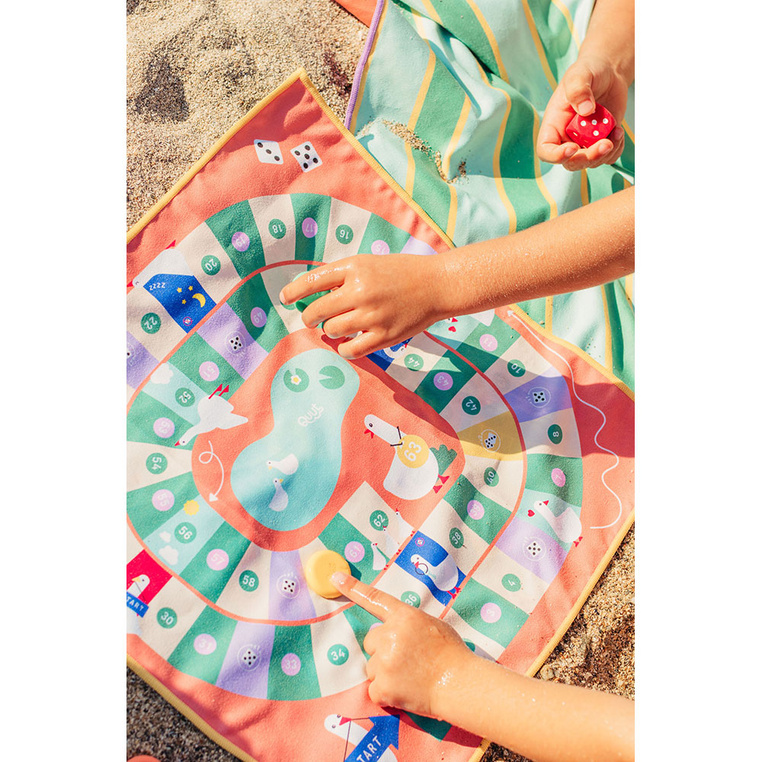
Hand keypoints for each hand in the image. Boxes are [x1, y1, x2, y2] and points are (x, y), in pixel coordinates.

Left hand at [278, 254, 444, 358]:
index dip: (293, 291)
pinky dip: (344, 349)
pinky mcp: (384, 336)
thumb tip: (311, 293)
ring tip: (338, 327)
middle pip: (317, 311)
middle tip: (313, 319)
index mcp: (355, 268)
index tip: (285, 298)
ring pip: (332, 330)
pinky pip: (350, 350)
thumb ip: (341, 276)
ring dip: (330, 330)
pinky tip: (348, 343)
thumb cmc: (400, 273)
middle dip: (309, 317)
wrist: (436, 285)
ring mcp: (372, 316)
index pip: (312, 280)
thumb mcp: (369, 264)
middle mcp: (361, 291)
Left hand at [330, 571, 473, 717]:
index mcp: (404, 617)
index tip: (336, 578)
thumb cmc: (451, 654)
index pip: (375, 598)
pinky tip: (405, 691)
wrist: (460, 684)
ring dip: (386, 673)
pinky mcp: (383, 686)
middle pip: (371, 641)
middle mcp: (390, 635)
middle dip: (383, 651)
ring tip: (411, 677)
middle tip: (407, 660)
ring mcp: (385, 661)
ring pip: (372, 667)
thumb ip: (407, 624)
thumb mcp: (431, 625)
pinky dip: (387, 694)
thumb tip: (395, 631)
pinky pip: (374, 690)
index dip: (353, 588)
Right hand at [537, 53, 628, 170]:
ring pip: (591, 163)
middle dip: (589, 157)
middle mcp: (567, 137)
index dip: (556, 156)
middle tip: (605, 143)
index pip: (546, 150)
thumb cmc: (588, 71)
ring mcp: (585, 142)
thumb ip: (578, 89)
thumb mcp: (580, 74)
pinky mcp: (601, 142)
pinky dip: (616, 150)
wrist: (608, 73)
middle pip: (571, 162)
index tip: (573, 148)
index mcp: (554, 125)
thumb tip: (586, 110)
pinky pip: (607, 158)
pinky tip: (618, 132)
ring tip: (616, 131)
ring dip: (606, 153)